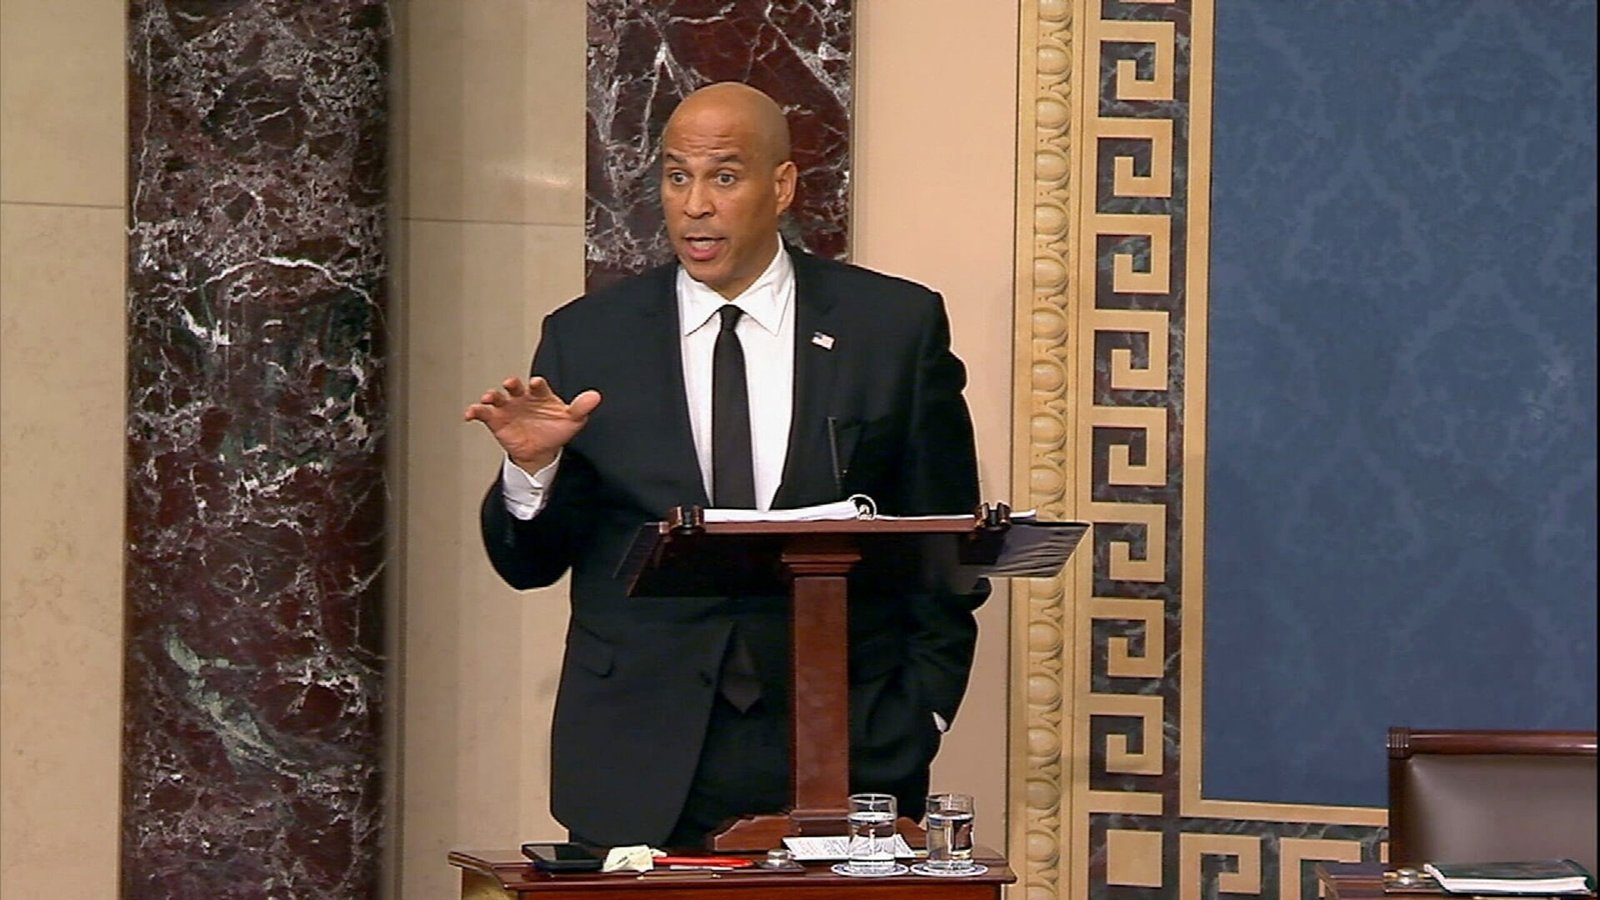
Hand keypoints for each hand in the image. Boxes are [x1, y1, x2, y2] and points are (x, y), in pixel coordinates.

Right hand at [463, 376, 601, 471]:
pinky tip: (470, 414)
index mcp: (540, 395)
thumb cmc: (555, 430)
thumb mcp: (572, 420)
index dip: (537, 384)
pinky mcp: (496, 420)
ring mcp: (508, 408)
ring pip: (497, 397)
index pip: (538, 386)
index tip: (536, 383)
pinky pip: (482, 413)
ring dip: (491, 396)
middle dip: (512, 384)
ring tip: (489, 397)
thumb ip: (581, 407)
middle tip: (510, 383)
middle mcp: (522, 398)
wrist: (541, 452)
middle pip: (515, 387)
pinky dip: (474, 411)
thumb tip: (595, 397)